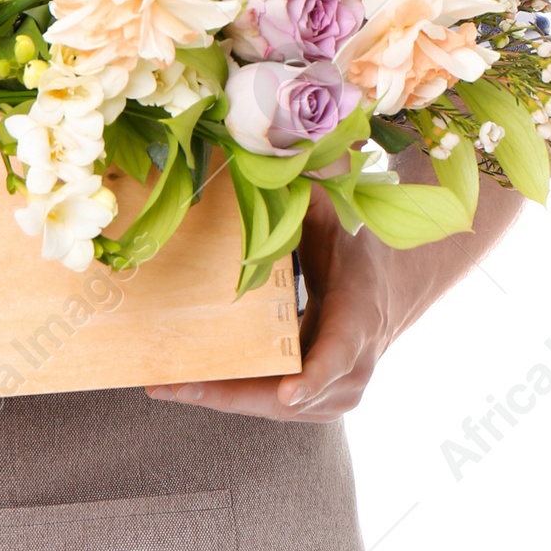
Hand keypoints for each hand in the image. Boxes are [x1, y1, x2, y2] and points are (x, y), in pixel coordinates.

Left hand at [144, 197, 395, 421]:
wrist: (388, 285)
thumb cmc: (354, 242)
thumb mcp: (339, 211)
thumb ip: (311, 183)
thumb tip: (272, 145)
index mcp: (359, 312)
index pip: (340, 349)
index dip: (315, 374)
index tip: (289, 393)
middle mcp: (352, 363)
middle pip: (291, 393)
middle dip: (232, 393)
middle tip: (177, 385)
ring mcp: (334, 389)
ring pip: (273, 405)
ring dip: (219, 397)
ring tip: (163, 383)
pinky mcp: (313, 400)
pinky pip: (266, 402)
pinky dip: (225, 395)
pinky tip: (178, 384)